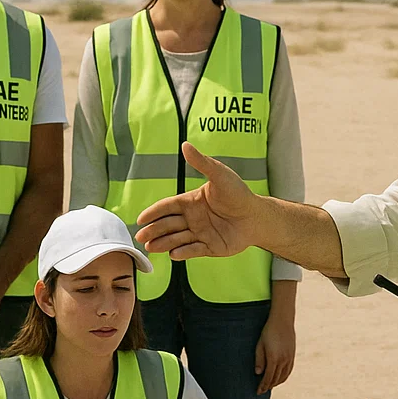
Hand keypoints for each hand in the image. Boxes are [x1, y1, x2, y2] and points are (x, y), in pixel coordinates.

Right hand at [136, 143, 264, 259]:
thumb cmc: (239, 194)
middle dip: (154, 230)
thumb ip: (201, 162)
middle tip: (140, 237)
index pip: (167, 207)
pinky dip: (183, 252)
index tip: (140, 218)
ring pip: (177, 239)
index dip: (153, 212)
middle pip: (168, 224)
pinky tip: (174, 253)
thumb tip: (185, 145)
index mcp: (191, 202)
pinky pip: (193, 250)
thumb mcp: (219, 175)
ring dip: (163, 243)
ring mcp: (200, 233)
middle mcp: (192, 218)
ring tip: (151, 247)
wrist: (257, 216)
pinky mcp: (210, 247)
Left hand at [254, 313, 295, 394]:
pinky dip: (284, 377)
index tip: (258, 392)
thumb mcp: (260, 345)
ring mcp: (289, 358)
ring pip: (283, 377)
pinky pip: (289, 371)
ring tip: (269, 386)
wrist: (282, 321)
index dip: (263, 386)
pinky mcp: (292, 356)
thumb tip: (258, 373)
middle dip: (268, 386)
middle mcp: (283, 360)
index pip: (268, 378)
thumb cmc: (268, 332)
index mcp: (274, 358)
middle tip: (262, 390)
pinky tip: (279, 378)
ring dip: (276, 383)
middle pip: (276, 379)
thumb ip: (259, 360)